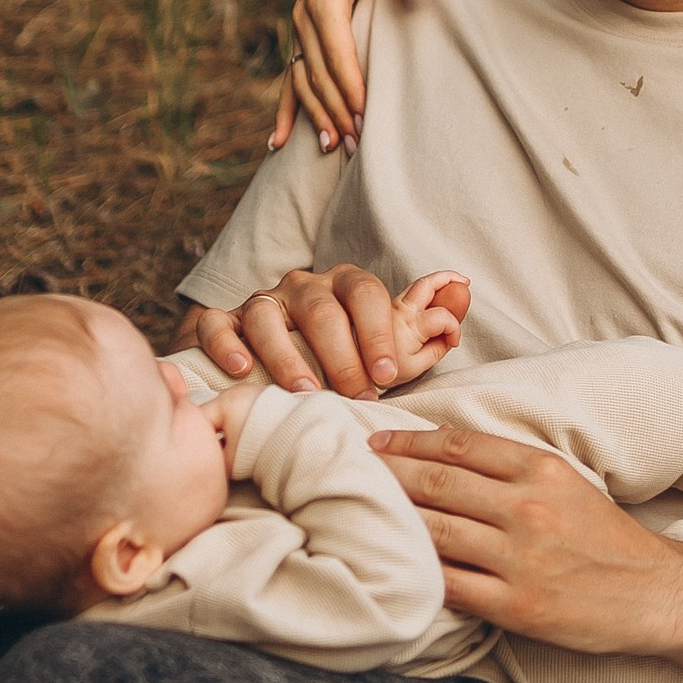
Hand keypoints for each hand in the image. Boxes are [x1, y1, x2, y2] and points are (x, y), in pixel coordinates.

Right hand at [174, 264, 467, 395]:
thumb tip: (465, 290)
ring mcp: (260, 302)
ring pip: (268, 315)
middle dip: (341, 354)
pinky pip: (217, 324)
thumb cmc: (341, 356)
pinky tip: (242, 371)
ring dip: (287, 356)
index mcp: (345, 286)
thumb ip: (426, 321)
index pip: (366, 294)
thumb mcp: (385, 342)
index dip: (379, 332)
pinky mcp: (222, 321)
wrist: (271, 360)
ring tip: (307, 394)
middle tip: (355, 396)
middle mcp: (303, 287)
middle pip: (321, 307)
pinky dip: (228, 344)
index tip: (388, 376)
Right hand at [267, 0, 430, 153]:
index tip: (367, 113)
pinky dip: (286, 109)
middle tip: (360, 143)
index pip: (337, 48)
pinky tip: (278, 143)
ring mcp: (299, 26)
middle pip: (318, 70)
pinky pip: (290, 75)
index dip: (350, 82)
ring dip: (315, 114)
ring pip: (302, 78)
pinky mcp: (302, 34)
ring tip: (335, 148)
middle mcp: (305, 12)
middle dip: (337, 108)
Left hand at [370, 425, 682, 651]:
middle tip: (349, 471)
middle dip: (387, 475)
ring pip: (436, 531)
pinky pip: (451, 585)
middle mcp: (527, 507)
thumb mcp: (567, 482)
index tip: (377, 444)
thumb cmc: (606, 538)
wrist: (655, 592)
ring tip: (357, 514)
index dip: (409, 442)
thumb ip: (512, 470)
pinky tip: (392, 567)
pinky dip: (417, 574)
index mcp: (539, 470)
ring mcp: (519, 558)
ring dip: (392, 521)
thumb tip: (447, 457)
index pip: (458, 446)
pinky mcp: (516, 605)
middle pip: (437, 483)